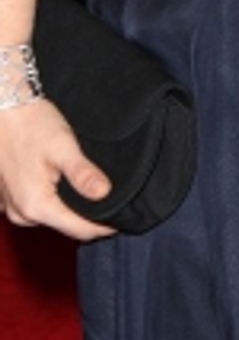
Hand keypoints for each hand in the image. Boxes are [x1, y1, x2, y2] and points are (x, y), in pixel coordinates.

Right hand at [0, 98, 115, 240]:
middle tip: (110, 198)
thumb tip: (105, 194)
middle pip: (66, 225)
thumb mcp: (62, 146)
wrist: (3, 109)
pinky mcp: (10, 199)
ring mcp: (13, 208)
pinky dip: (54, 199)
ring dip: (71, 207)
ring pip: (53, 217)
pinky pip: (39, 207)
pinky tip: (63, 181)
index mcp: (36, 205)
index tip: (125, 216)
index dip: (104, 225)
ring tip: (88, 187)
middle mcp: (22, 214)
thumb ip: (82, 173)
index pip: (80, 230)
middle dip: (89, 216)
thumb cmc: (30, 124)